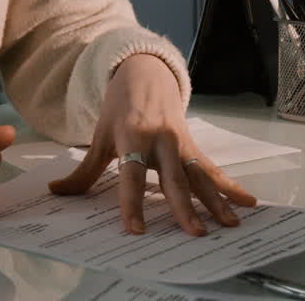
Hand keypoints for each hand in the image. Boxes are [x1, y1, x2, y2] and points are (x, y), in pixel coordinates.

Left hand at [46, 54, 256, 235]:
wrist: (144, 72)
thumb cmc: (119, 107)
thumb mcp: (99, 135)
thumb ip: (84, 169)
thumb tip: (57, 191)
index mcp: (132, 137)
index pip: (131, 175)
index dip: (132, 203)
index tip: (136, 229)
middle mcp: (160, 139)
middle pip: (173, 178)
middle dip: (185, 207)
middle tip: (195, 232)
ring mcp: (180, 142)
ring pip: (199, 175)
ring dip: (216, 200)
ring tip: (230, 223)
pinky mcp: (193, 144)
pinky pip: (211, 168)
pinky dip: (229, 185)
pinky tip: (247, 201)